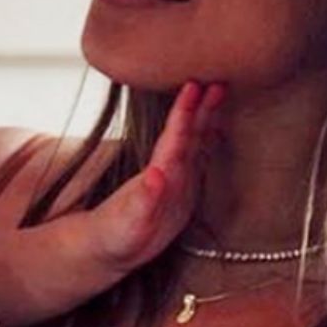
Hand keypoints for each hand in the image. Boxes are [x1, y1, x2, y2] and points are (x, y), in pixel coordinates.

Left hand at [0, 80, 224, 326]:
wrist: (97, 254)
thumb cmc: (124, 214)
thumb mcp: (150, 180)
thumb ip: (167, 150)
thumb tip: (178, 115)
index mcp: (174, 175)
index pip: (189, 137)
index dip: (200, 112)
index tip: (209, 84)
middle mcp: (172, 191)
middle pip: (189, 147)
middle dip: (201, 118)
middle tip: (213, 87)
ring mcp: (157, 210)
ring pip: (173, 169)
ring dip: (182, 141)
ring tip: (188, 113)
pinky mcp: (134, 228)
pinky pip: (144, 208)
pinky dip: (152, 193)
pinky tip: (155, 176)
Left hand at [82, 80, 223, 267]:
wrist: (106, 247)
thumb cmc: (113, 235)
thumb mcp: (130, 222)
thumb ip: (144, 200)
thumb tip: (156, 176)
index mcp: (159, 174)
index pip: (175, 136)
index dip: (185, 111)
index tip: (195, 85)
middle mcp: (168, 172)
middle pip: (189, 132)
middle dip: (203, 106)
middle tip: (218, 79)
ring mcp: (175, 180)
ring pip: (195, 141)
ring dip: (207, 118)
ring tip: (219, 94)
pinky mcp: (181, 193)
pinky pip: (199, 160)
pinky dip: (208, 143)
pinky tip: (217, 132)